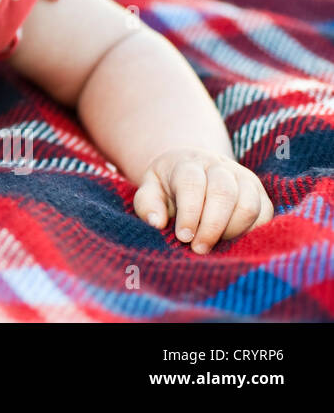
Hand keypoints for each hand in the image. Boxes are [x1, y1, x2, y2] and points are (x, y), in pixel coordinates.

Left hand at [133, 149, 274, 253]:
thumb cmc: (168, 186)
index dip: (190, 212)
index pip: (192, 184)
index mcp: (189, 164)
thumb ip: (147, 204)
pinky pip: (265, 214)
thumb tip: (156, 223)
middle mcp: (219, 167)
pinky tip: (233, 241)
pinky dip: (252, 232)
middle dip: (212, 226)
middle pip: (224, 193)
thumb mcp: (150, 189)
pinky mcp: (260, 194)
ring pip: (248, 204)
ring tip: (215, 245)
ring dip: (233, 230)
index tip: (183, 237)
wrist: (192, 169)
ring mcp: (244, 178)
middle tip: (199, 248)